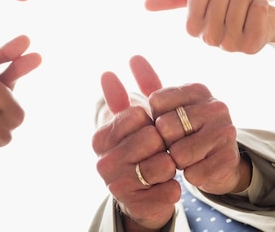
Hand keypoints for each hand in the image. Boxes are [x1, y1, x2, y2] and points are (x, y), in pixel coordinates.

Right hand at [93, 57, 178, 230]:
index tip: (149, 126)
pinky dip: (174, 186)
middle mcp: (103, 162)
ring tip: (163, 166)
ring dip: (171, 164)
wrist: (141, 195)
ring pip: (163, 165)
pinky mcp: (137, 206)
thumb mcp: (133, 122)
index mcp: (100, 138)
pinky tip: (166, 185)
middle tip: (160, 148)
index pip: (136, 115)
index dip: (151, 119)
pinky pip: (171, 189)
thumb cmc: (138, 151)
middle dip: (163, 142)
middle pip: (151, 138)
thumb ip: (123, 95)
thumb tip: (116, 67)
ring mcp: (118, 186)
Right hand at [141, 0, 274, 53]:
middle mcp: (207, 40)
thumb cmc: (229, 1)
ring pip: (240, 0)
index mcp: (192, 26)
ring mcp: (229, 46)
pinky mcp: (251, 47)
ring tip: (245, 5)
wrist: (263, 20)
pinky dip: (260, 4)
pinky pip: (257, 10)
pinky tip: (258, 9)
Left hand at [148, 82, 250, 193]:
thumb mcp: (165, 107)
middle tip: (175, 144)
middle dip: (164, 142)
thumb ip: (148, 82)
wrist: (217, 163)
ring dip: (177, 161)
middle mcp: (215, 106)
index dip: (154, 119)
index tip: (165, 123)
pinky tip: (198, 169)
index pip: (156, 102)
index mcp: (197, 90)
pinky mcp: (230, 158)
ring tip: (186, 157)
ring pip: (179, 153)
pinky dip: (191, 175)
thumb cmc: (184, 132)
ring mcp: (226, 131)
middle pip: (166, 128)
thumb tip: (133, 57)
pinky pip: (194, 173)